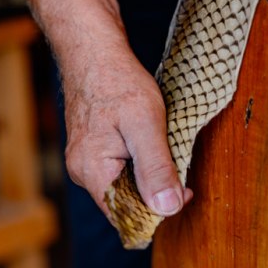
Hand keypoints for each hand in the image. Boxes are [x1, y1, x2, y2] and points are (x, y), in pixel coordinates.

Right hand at [62, 48, 192, 216]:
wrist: (93, 51)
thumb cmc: (117, 81)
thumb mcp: (146, 124)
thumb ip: (156, 168)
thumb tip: (168, 209)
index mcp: (92, 172)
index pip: (127, 216)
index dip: (159, 211)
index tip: (184, 191)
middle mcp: (83, 172)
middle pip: (125, 203)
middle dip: (155, 192)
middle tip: (179, 165)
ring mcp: (85, 161)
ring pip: (124, 186)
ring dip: (148, 175)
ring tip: (161, 146)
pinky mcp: (91, 149)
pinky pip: (118, 169)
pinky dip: (138, 162)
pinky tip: (148, 142)